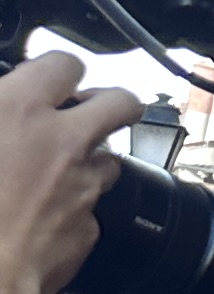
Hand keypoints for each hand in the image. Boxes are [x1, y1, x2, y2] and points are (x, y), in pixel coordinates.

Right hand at [0, 54, 137, 293]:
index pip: (64, 63)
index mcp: (18, 110)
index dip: (57, 70)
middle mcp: (62, 143)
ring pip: (110, 159)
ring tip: (55, 170)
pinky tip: (42, 218)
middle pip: (121, 102)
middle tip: (84, 113)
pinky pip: (90, 211)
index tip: (47, 79)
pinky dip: (72, 210)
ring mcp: (82, 187)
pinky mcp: (87, 229)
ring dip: (89, 160)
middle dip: (107, 104)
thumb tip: (4, 100)